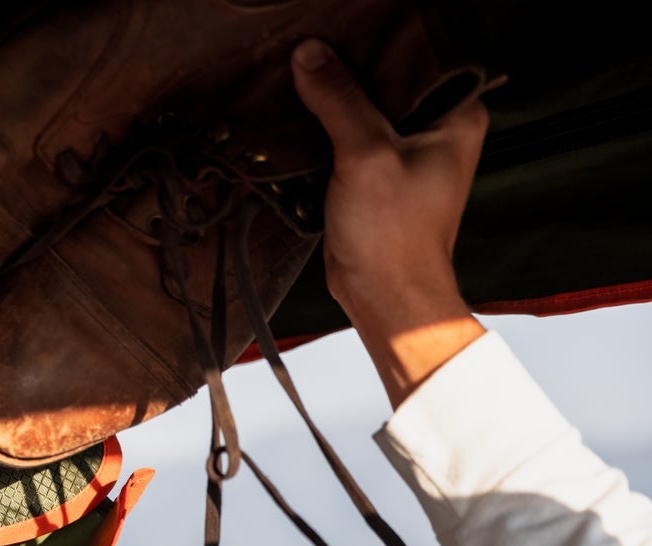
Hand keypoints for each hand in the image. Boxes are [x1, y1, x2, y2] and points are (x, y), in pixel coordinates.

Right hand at [291, 37, 488, 406]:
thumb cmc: (395, 238)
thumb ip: (339, 101)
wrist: (385, 297)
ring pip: (364, 107)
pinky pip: (348, 136)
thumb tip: (311, 55)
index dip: (376, 43)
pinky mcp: (376, 174)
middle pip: (387, 79)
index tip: (337, 35)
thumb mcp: (366, 156)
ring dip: (333, 100)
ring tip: (301, 81)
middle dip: (348, 70)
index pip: (418, 56)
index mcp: (456, 115)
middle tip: (311, 55)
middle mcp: (436, 128)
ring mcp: (405, 152)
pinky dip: (324, 129)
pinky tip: (300, 120)